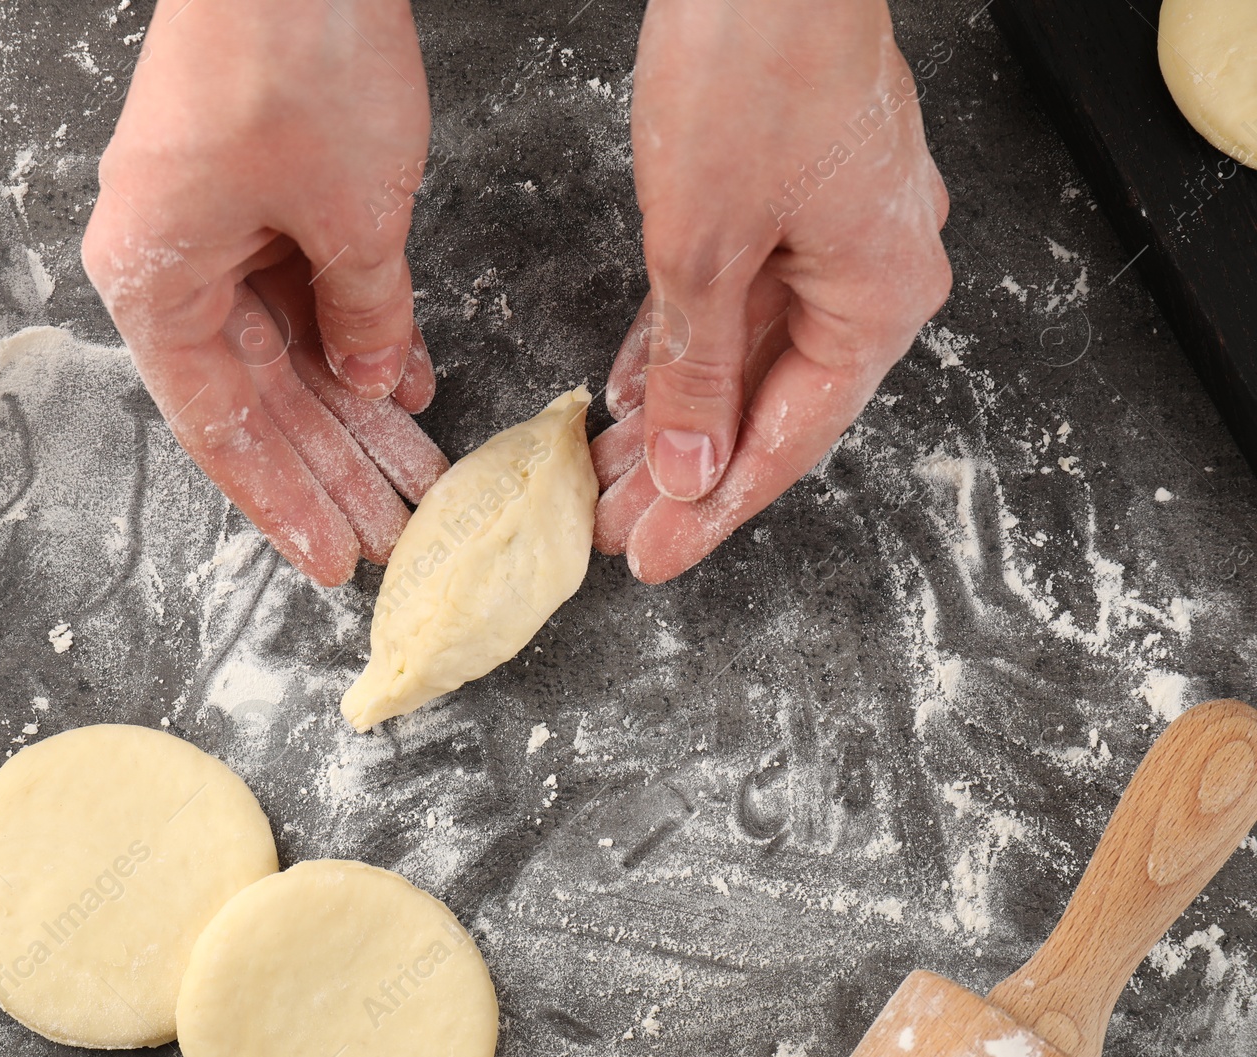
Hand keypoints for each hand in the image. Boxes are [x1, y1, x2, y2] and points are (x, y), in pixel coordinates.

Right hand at [83, 0, 445, 585]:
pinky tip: (404, 385)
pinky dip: (357, 334)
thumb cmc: (293, 56)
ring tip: (415, 478)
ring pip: (287, 351)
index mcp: (157, 282)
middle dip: (331, 468)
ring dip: (354, 411)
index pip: (223, 428)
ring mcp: (211, 226)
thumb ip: (367, 314)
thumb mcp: (354, 217)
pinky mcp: (253, 194)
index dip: (283, 503)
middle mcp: (170, 262)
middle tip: (392, 534)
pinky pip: (304, 291)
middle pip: (257, 398)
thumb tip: (374, 379)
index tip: (332, 561)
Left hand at [593, 0, 952, 582]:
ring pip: (746, 353)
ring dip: (676, 411)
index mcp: (881, 297)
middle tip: (615, 527)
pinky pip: (738, 295)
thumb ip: (694, 368)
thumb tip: (687, 463)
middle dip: (685, 469)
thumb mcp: (704, 246)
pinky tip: (629, 387)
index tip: (653, 556)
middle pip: (770, 404)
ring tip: (608, 472)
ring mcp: (837, 231)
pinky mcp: (793, 195)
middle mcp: (875, 271)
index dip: (714, 509)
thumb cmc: (753, 67)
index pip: (790, 440)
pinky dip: (683, 342)